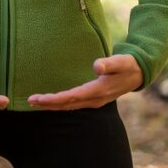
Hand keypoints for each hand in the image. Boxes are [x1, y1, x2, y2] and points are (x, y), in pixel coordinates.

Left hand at [27, 54, 142, 109]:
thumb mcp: (121, 61)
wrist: (138, 73)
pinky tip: (51, 101)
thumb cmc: (128, 65)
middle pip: (67, 104)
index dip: (54, 99)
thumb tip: (96, 65)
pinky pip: (73, 103)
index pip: (71, 97)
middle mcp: (94, 99)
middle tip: (30, 101)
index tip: (39, 99)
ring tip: (35, 102)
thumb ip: (109, 63)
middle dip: (48, 104)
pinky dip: (60, 103)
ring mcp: (94, 100)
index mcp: (98, 90)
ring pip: (69, 105)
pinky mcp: (93, 98)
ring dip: (52, 104)